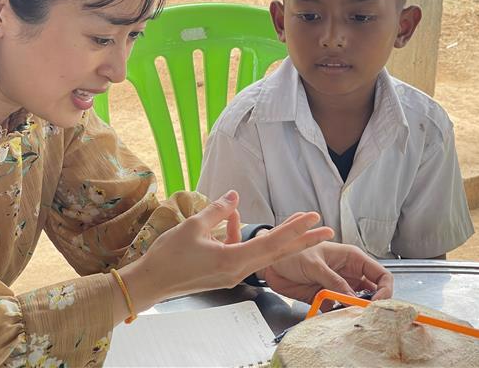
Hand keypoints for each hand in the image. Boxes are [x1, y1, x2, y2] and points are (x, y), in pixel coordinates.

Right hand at [121, 191, 333, 311]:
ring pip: (263, 252)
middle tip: (326, 229)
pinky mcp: (223, 272)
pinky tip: (232, 216)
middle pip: (277, 253)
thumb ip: (217, 210)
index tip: (315, 220)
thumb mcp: (193, 226)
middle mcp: (238, 270)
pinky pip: (242, 252)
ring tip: (296, 220)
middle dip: (303, 240)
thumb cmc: (170, 256)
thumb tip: (234, 196)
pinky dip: (241, 235)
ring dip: (278, 236)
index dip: (295, 230)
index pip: (273, 244)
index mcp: (234, 261)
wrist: (151, 282)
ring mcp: (232, 273)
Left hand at [259, 233, 393, 307]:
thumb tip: (352, 298)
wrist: (270, 263)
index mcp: (351, 258)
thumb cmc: (292, 252)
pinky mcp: (326, 299)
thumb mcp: (314, 264)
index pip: (380, 274)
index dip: (384, 290)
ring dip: (354, 312)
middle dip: (372, 305)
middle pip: (372, 292)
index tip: (376, 303)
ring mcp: (338, 287)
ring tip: (348, 318)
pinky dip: (339, 317)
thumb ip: (333, 281)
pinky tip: (334, 320)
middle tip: (364, 315)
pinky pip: (338, 311)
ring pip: (356, 303)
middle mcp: (348, 274)